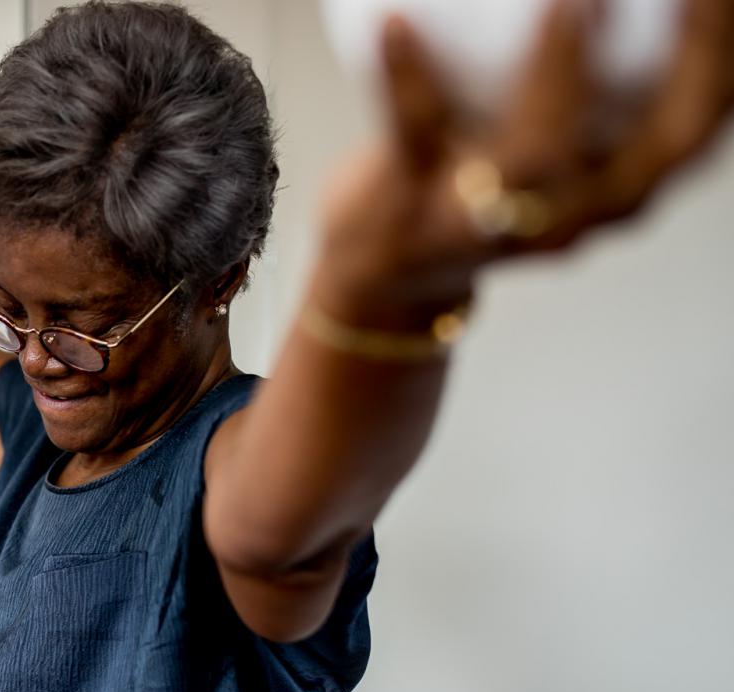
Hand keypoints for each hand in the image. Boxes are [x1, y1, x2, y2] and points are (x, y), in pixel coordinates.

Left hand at [317, 0, 733, 322]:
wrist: (389, 269)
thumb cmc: (489, 175)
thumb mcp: (558, 135)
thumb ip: (602, 83)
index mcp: (624, 185)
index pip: (704, 119)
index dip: (726, 52)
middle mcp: (575, 215)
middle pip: (661, 145)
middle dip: (692, 59)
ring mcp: (493, 221)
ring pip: (540, 156)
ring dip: (562, 71)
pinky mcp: (410, 206)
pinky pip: (415, 134)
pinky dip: (407, 77)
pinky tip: (395, 22)